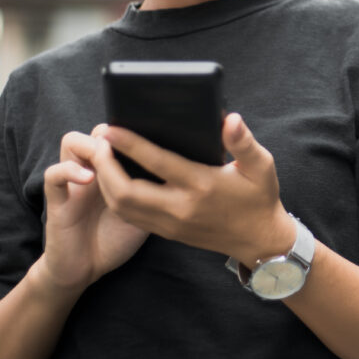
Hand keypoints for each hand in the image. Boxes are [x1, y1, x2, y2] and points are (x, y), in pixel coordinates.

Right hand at [37, 128, 148, 292]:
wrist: (84, 269)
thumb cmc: (117, 239)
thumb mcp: (144, 211)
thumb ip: (156, 190)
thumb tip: (189, 172)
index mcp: (114, 170)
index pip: (119, 134)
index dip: (131, 129)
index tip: (149, 130)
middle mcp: (93, 170)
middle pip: (96, 132)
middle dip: (110, 130)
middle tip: (124, 139)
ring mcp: (73, 182)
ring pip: (71, 142)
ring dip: (90, 144)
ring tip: (105, 154)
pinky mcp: (57, 200)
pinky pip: (54, 175)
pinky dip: (69, 170)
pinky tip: (89, 177)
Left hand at [91, 113, 296, 267]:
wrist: (259, 240)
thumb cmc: (259, 197)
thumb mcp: (261, 166)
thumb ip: (243, 142)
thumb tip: (229, 119)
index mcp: (202, 185)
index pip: (157, 163)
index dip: (130, 145)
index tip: (111, 129)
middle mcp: (181, 207)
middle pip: (126, 191)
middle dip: (105, 167)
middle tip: (98, 144)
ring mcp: (171, 223)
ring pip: (122, 207)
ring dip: (105, 183)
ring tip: (100, 159)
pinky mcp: (167, 232)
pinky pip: (130, 216)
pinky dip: (115, 198)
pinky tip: (112, 180)